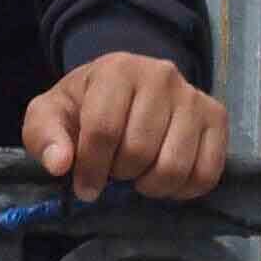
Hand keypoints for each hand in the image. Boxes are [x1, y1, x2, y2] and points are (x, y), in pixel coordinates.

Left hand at [21, 50, 228, 199]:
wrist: (125, 89)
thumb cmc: (85, 105)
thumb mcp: (50, 115)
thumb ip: (44, 136)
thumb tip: (59, 164)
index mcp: (117, 70)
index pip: (104, 129)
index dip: (91, 168)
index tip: (85, 187)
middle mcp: (162, 76)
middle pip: (140, 151)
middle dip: (121, 174)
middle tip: (115, 172)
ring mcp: (194, 97)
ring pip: (175, 166)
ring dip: (151, 186)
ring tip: (139, 176)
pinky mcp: (217, 118)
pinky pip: (207, 172)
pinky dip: (183, 190)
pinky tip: (165, 180)